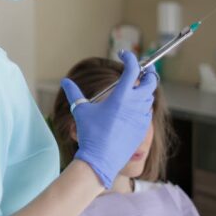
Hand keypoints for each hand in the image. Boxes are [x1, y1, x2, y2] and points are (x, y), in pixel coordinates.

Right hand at [61, 51, 156, 187]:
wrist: (101, 159)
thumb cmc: (90, 134)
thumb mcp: (80, 111)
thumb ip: (74, 93)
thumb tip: (65, 81)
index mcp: (120, 97)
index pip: (132, 70)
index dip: (130, 58)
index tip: (124, 55)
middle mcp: (134, 105)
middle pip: (150, 82)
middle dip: (148, 73)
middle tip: (141, 70)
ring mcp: (141, 117)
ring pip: (149, 98)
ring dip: (145, 90)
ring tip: (136, 88)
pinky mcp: (143, 128)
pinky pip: (147, 112)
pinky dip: (143, 106)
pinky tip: (134, 108)